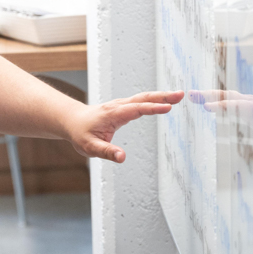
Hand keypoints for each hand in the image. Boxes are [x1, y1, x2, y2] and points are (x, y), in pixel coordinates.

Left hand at [64, 91, 184, 161]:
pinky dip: (154, 99)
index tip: (168, 108)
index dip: (153, 108)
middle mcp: (119, 106)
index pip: (136, 109)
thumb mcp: (90, 147)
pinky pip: (141, 101)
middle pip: (144, 98)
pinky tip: (164, 101)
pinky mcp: (123, 107)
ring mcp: (122, 105)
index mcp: (113, 114)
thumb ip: (107, 152)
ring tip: (178, 96)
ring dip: (161, 96)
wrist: (72, 120)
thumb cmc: (80, 134)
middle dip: (163, 96)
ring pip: (144, 97)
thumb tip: (122, 158)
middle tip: (181, 95)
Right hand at [188, 90, 252, 156]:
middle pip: (227, 95)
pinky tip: (200, 99)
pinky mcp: (242, 102)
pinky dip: (212, 97)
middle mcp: (250, 101)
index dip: (223, 106)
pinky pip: (226, 98)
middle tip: (190, 95)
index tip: (207, 107)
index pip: (238, 106)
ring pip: (225, 94)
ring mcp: (245, 100)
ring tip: (190, 96)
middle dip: (209, 95)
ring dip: (208, 94)